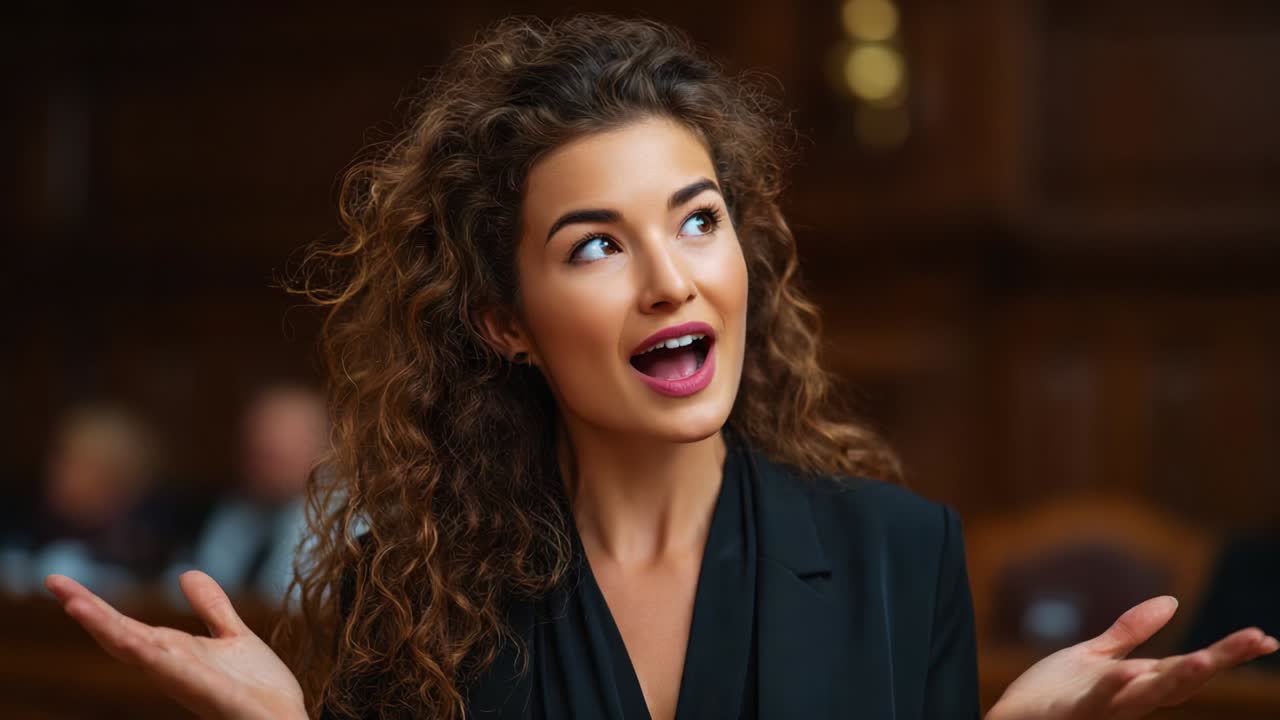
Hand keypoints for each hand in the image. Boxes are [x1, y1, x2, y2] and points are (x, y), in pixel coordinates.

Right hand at [45, 571, 306, 719]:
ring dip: (106, 628)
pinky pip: (173, 672)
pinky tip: (134, 641)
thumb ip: (210, 608)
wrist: (284, 718)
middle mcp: (169, 665)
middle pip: (119, 634)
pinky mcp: (205, 691)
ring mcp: (183, 678)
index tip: (60, 582)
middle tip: (53, 580)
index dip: (93, 605)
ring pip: (135, 651)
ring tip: (74, 603)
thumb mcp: (231, 635)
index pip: (123, 625)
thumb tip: (186, 573)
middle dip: (87, 609)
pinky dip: (151, 656)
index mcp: (172, 651)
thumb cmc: (256, 687)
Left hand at [986, 596, 1277, 719]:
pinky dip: (1110, 689)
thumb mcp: (1096, 655)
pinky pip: (1094, 701)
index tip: (1266, 638)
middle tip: (1258, 640)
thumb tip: (1173, 601)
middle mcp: (1129, 697)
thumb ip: (1132, 632)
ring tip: (1207, 659)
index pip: (1190, 665)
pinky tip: (1124, 673)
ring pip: (1147, 695)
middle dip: (1220, 660)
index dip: (1227, 652)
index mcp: (1137, 681)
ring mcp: (1103, 707)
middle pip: (1181, 678)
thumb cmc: (1051, 693)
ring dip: (1178, 678)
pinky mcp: (1072, 711)